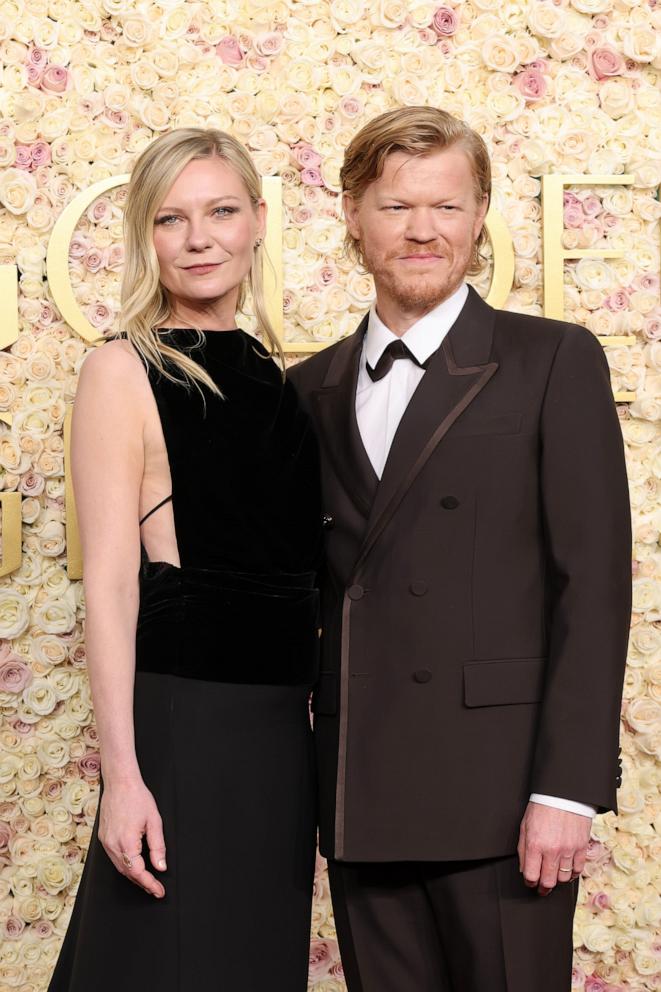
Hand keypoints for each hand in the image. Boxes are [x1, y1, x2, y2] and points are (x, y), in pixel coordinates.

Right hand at [98, 778, 166, 897]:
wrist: (119, 782)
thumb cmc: (138, 798)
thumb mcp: (154, 821)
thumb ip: (158, 846)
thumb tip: (160, 867)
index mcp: (126, 842)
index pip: (139, 872)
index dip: (150, 884)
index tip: (159, 891)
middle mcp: (113, 845)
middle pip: (128, 873)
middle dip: (142, 883)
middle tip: (156, 889)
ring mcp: (105, 842)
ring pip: (120, 867)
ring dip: (133, 876)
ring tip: (147, 881)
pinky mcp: (103, 838)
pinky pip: (114, 858)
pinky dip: (125, 865)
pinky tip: (134, 866)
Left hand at [517, 801, 590, 895]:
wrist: (563, 794)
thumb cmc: (542, 807)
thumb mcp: (525, 825)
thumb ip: (523, 849)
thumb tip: (524, 869)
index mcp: (534, 845)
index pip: (531, 876)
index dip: (529, 882)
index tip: (530, 882)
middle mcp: (552, 850)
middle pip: (548, 882)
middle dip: (543, 888)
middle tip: (541, 889)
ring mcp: (568, 850)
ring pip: (564, 879)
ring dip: (557, 880)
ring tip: (554, 876)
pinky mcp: (581, 848)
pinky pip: (578, 870)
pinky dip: (572, 874)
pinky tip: (567, 871)